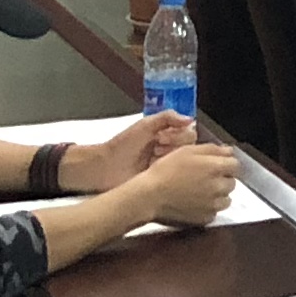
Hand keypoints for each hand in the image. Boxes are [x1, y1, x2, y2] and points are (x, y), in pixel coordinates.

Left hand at [70, 111, 193, 191]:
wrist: (105, 167)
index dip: (178, 134)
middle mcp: (170, 149)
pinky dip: (166, 170)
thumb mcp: (145, 124)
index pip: (188, 132)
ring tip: (152, 158)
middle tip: (156, 148)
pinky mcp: (163, 179)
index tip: (162, 136)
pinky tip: (153, 169)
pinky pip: (176, 175)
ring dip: (168, 158)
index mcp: (167, 134)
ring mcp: (167, 165)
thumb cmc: (122, 145)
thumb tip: (190, 119)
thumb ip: (167, 117)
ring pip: (184, 160)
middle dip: (173, 145)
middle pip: (189, 146)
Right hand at [131, 143, 242, 230]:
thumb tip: (229, 151)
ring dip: (218, 195)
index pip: (236, 165)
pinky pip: (214, 212)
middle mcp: (219, 187)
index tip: (215, 165)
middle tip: (204, 178)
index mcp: (216, 167)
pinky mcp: (205, 218)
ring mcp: (213, 205)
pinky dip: (208, 208)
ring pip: (226, 199)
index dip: (225, 164)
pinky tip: (195, 202)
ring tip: (200, 191)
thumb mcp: (187, 151)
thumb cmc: (165, 170)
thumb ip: (212, 149)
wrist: (150, 196)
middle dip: (222, 179)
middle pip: (231, 182)